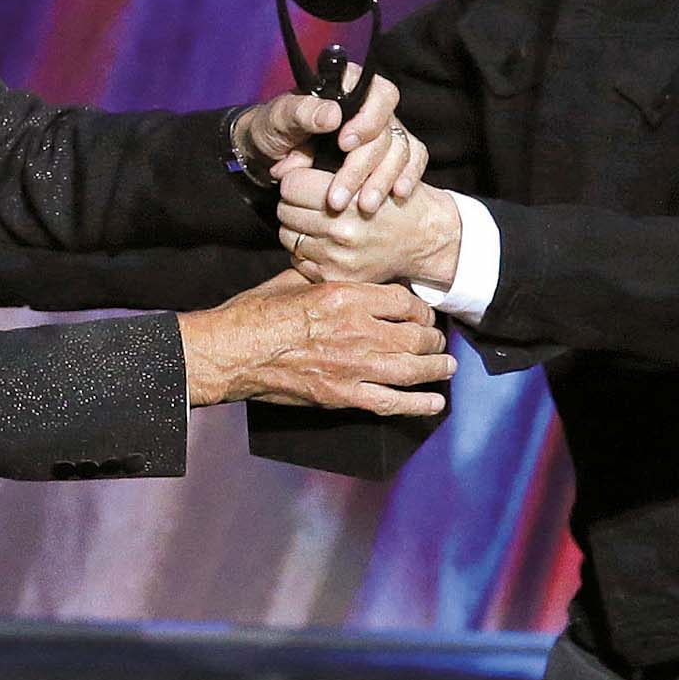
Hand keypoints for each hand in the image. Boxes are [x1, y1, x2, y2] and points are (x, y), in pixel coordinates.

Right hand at [177, 270, 455, 414]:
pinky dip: (418, 405)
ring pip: (412, 368)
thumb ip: (325, 278)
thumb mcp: (292, 281)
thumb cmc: (254, 313)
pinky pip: (391, 403)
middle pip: (415, 334)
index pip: (403, 301)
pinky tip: (435, 404)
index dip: (419, 307)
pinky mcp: (343, 396)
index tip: (421, 312)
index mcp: (346, 296)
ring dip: (436, 368)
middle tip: (438, 340)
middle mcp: (357, 330)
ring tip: (447, 366)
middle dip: (433, 337)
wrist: (231, 352)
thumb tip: (339, 274)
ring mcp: (353, 367)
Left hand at [235, 68, 427, 212]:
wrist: (268, 154)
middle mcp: (371, 108)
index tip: (345, 144)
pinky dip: (407, 177)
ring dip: (383, 179)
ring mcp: (383, 132)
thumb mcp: (280, 118)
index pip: (376, 94)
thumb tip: (333, 115)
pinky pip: (411, 162)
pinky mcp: (388, 156)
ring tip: (364, 206)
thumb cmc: (274, 129)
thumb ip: (302, 113)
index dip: (367, 119)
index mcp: (348, 88)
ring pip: (400, 150)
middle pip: (386, 131)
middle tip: (340, 196)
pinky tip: (398, 194)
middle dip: (364, 165)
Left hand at [277, 169, 461, 286]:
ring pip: (287, 236)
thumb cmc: (393, 199)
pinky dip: (306, 251)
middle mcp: (341, 232)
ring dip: (297, 227)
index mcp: (348, 201)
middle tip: (310, 201)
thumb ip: (326, 168)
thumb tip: (282, 170)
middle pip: (285, 210)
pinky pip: (298, 260)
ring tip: (318, 222)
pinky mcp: (334, 278)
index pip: (290, 185)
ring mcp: (336, 259)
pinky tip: (324, 242)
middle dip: (294, 203)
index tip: (306, 182)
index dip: (297, 180)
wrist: (422, 238)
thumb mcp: (369, 171)